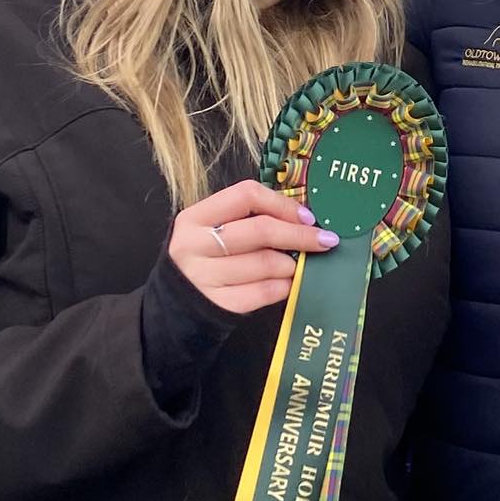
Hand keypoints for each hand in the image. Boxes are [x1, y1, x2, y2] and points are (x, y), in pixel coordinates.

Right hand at [168, 181, 338, 316]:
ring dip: (291, 265)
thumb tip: (302, 219)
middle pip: (260, 230)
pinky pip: (262, 292)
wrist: (174, 305)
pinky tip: (287, 283)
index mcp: (194, 218)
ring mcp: (203, 277)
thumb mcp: (212, 231)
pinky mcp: (217, 304)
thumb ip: (246, 220)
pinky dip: (283, 287)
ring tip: (296, 265)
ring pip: (265, 263)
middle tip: (325, 240)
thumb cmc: (204, 259)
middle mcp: (194, 245)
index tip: (307, 216)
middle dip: (300, 235)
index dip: (282, 204)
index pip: (246, 195)